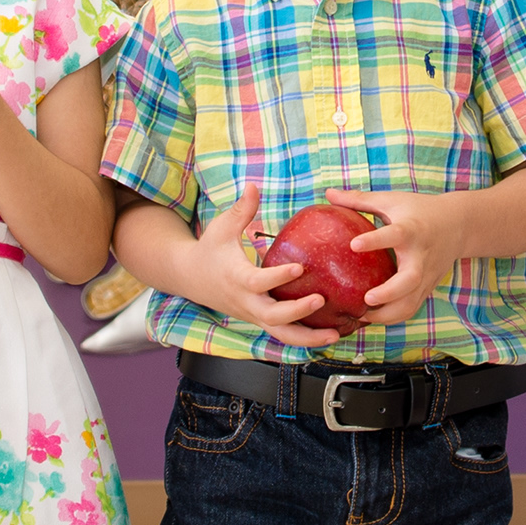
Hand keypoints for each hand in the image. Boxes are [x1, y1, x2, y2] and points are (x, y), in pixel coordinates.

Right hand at [184, 189, 326, 337]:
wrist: (190, 278)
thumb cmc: (209, 250)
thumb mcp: (221, 228)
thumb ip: (241, 210)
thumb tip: (254, 185)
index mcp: (236, 278)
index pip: (258, 282)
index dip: (278, 277)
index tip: (300, 267)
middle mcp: (246, 302)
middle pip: (271, 316)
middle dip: (297, 312)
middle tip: (321, 299)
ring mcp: (253, 315)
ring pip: (280, 334)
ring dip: (308, 338)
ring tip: (336, 334)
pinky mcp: (260, 321)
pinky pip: (284, 334)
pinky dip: (306, 339)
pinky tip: (332, 334)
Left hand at [322, 186, 483, 327]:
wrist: (459, 225)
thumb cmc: (419, 210)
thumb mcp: (391, 200)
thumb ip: (359, 200)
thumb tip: (327, 193)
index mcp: (411, 230)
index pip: (394, 235)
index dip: (375, 240)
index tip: (354, 245)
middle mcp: (420, 256)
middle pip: (410, 280)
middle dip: (389, 292)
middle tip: (366, 298)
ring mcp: (426, 275)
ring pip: (411, 302)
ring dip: (387, 314)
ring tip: (361, 316)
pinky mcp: (427, 288)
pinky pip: (411, 308)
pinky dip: (392, 318)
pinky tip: (371, 318)